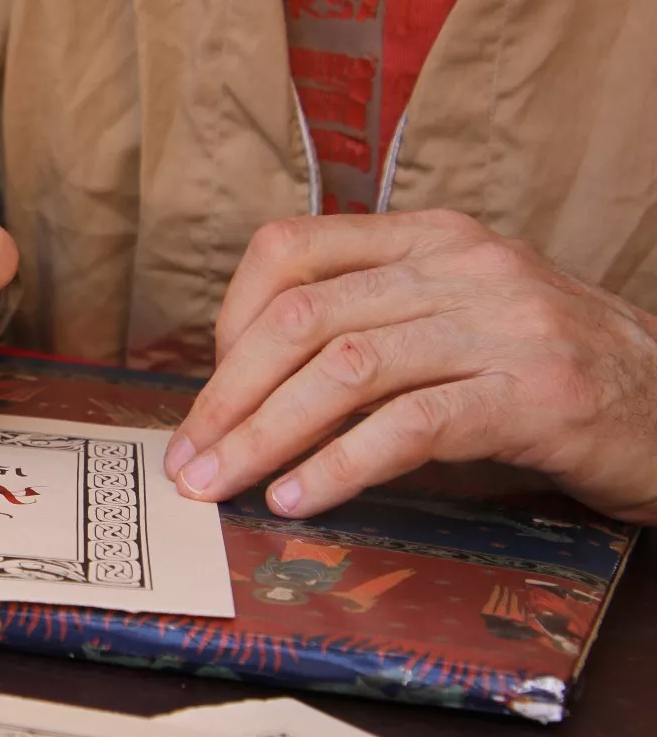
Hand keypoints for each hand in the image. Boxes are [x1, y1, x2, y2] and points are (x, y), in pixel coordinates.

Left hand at [163, 210, 656, 524]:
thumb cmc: (548, 370)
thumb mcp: (454, 321)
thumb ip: (368, 329)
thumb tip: (247, 392)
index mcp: (428, 237)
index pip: (289, 251)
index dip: (230, 324)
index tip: (211, 396)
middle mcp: (460, 266)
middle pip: (301, 316)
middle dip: (227, 396)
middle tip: (188, 461)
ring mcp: (501, 325)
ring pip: (344, 369)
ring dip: (265, 435)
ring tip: (222, 486)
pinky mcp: (534, 396)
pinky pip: (411, 426)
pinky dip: (341, 466)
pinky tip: (299, 499)